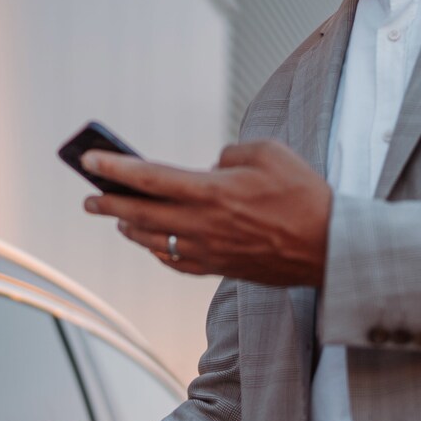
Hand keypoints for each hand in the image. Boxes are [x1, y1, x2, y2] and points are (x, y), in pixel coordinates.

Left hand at [82, 140, 330, 285]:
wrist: (331, 247)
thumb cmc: (305, 195)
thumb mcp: (269, 153)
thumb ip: (230, 155)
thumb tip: (211, 167)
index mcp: (213, 192)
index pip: (150, 178)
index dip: (114, 168)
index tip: (89, 161)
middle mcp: (204, 224)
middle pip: (141, 214)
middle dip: (109, 204)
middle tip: (88, 199)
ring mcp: (211, 251)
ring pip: (155, 241)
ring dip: (131, 228)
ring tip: (117, 219)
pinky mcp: (222, 268)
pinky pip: (178, 262)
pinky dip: (159, 251)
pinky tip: (154, 244)